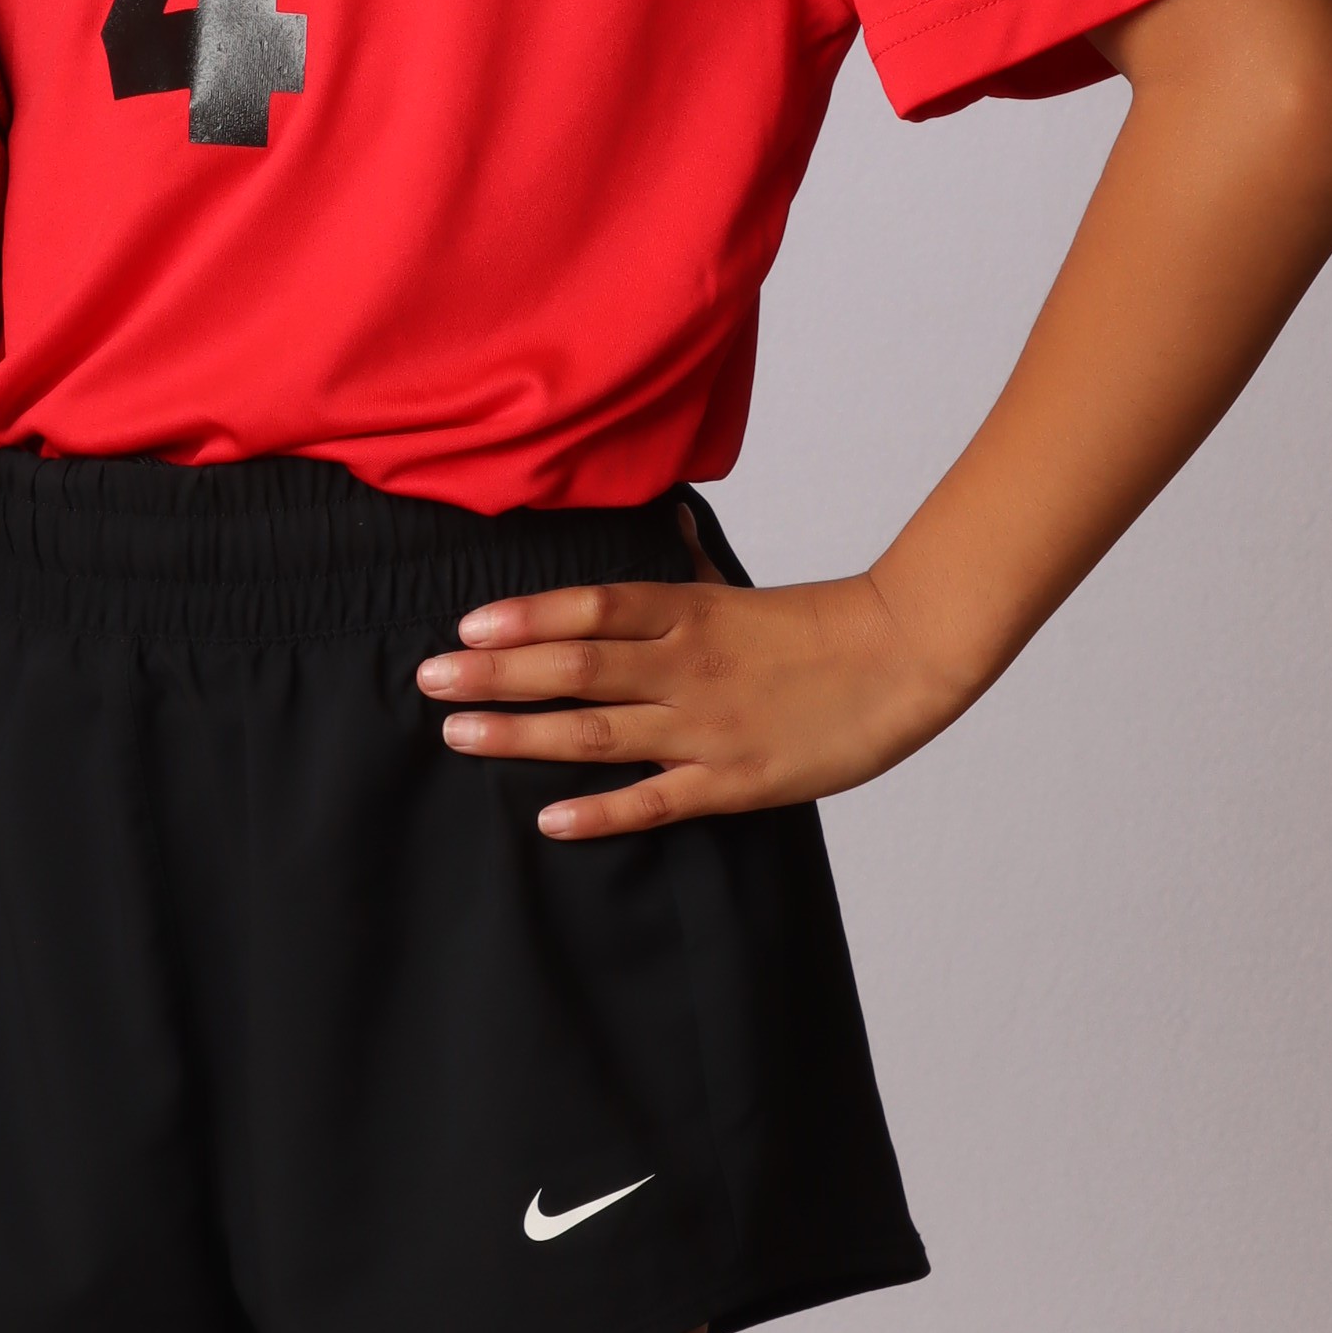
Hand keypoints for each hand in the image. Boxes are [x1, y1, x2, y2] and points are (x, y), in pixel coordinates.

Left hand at [415, 571, 962, 836]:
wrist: (905, 659)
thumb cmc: (819, 623)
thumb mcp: (740, 587)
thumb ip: (686, 564)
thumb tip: (663, 513)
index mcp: (689, 612)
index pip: (591, 607)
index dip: (524, 617)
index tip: (465, 627)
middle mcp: (686, 667)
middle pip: (575, 667)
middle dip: (495, 676)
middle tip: (427, 681)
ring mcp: (707, 727)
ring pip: (598, 732)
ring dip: (522, 735)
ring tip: (458, 735)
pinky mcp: (733, 781)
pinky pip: (655, 801)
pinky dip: (601, 812)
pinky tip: (548, 819)